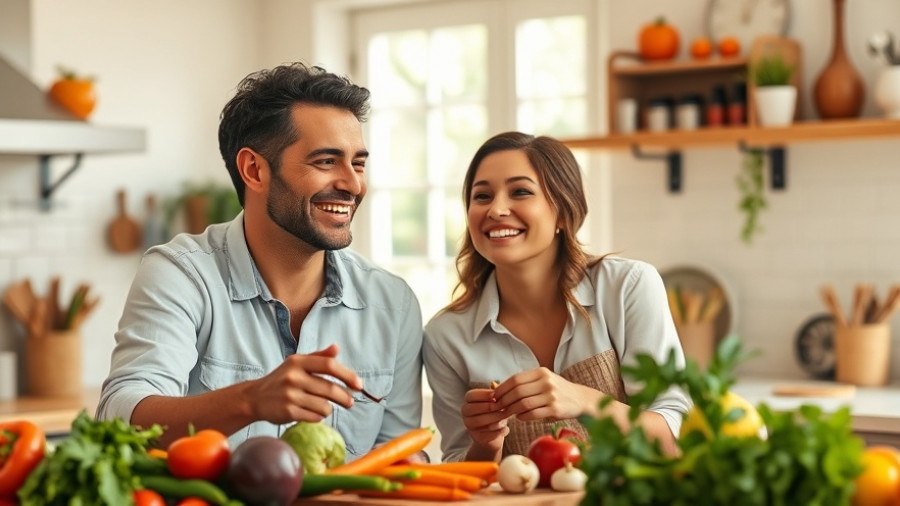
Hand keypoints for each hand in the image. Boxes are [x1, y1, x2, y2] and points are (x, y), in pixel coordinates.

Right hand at [246, 344, 362, 423]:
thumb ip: (318, 356)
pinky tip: (312, 413)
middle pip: (330, 389)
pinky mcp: (287, 412)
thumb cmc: (281, 379)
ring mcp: (290, 395)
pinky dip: (318, 417)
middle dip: (345, 397)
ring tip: (324, 406)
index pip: (329, 366)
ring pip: (324, 406)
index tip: (359, 385)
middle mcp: (293, 377)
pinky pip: (315, 417)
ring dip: (329, 409)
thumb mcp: (297, 364)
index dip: (347, 375)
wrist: (255, 397)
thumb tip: (336, 348)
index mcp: (298, 362)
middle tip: (350, 402)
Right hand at [461, 388, 509, 453]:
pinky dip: (499, 430)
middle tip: (505, 407)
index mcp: (468, 401)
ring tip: (507, 418)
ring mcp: (469, 425)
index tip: (496, 395)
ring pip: (482, 421)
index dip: (484, 395)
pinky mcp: (476, 437)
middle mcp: (465, 412)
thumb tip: (495, 384)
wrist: (493, 436)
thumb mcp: (496, 402)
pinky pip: (488, 433)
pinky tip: (506, 429)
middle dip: (492, 407)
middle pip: (476, 408)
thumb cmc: (495, 413)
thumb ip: (496, 393)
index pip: (471, 395)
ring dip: (497, 419)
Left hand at [493, 367, 601, 421]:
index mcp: (541, 372)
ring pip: (523, 404)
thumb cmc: (557, 390)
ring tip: (506, 413)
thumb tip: (499, 388)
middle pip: (517, 392)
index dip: (502, 388)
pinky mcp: (555, 409)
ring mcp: (551, 396)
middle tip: (497, 406)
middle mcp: (546, 382)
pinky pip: (533, 414)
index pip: (515, 379)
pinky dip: (523, 417)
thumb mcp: (544, 380)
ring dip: (511, 410)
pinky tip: (519, 417)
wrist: (580, 399)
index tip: (494, 395)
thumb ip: (526, 382)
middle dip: (504, 400)